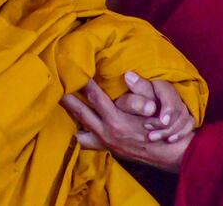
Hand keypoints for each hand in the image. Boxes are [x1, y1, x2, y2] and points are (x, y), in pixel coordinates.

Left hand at [61, 79, 191, 172]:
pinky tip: (73, 125)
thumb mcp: (154, 105)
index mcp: (116, 120)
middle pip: (80, 112)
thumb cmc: (160, 126)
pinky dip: (79, 133)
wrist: (168, 153)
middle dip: (67, 98)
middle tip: (54, 86)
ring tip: (59, 103)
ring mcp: (105, 142)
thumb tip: (127, 74)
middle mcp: (106, 132)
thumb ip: (140, 90)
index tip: (73, 69)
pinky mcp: (107, 148)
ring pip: (79, 129)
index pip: (94, 96)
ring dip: (70, 116)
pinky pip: (86, 142)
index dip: (84, 82)